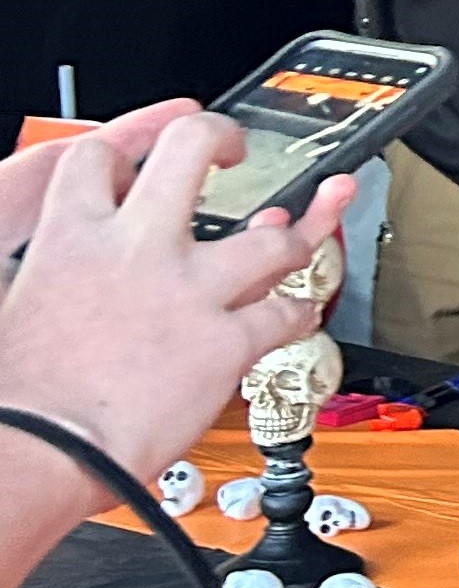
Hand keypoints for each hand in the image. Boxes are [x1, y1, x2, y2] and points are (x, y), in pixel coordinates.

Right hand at [0, 109, 355, 518]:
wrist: (42, 452)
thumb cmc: (25, 398)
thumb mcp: (21, 301)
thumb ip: (64, 265)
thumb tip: (84, 260)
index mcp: (72, 235)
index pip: (100, 155)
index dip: (126, 152)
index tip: (142, 165)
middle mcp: (136, 247)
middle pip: (194, 145)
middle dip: (223, 136)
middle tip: (234, 148)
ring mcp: (188, 290)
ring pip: (271, 239)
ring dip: (293, 241)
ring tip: (292, 243)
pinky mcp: (226, 341)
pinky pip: (288, 314)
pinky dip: (301, 314)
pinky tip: (298, 316)